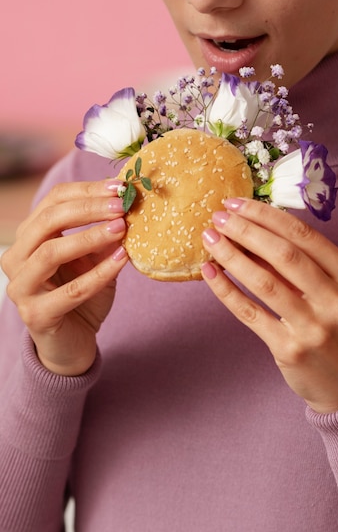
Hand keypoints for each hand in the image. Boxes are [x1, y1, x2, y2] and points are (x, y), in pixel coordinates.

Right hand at [1, 179, 128, 375]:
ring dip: (90, 237)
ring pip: (52, 252)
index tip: (119, 187)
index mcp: (28, 238)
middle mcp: (16, 259)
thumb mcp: (94, 259)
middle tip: (121, 205)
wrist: (73, 343)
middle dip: (88, 209)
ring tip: (122, 228)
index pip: (52, 201)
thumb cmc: (83, 297)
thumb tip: (128, 204)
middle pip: (48, 221)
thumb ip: (104, 235)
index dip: (86, 191)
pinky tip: (122, 259)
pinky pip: (72, 290)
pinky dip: (99, 273)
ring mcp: (21, 288)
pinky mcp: (37, 315)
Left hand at [201, 198, 337, 412]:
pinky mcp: (289, 350)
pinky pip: (250, 313)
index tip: (238, 204)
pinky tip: (210, 273)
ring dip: (231, 256)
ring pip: (264, 282)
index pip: (304, 235)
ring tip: (209, 240)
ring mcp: (313, 327)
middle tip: (218, 218)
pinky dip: (226, 291)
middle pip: (283, 254)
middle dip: (246, 230)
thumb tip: (256, 233)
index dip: (266, 216)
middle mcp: (335, 299)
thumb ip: (307, 267)